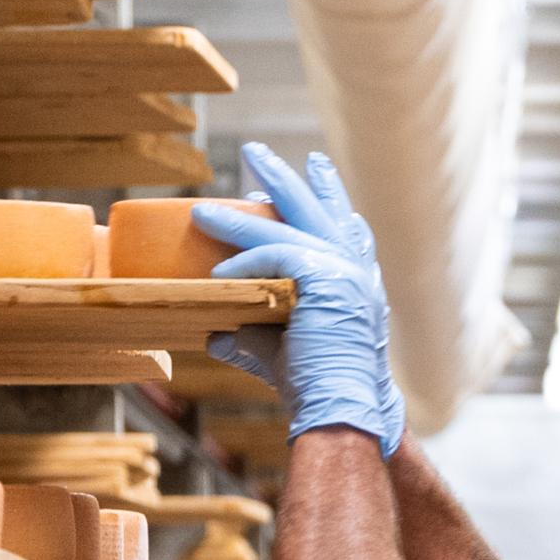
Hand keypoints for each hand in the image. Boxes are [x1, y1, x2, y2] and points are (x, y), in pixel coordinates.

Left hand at [197, 142, 401, 455]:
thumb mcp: (281, 352)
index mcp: (357, 284)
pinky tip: (217, 276)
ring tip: (202, 209)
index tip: (314, 173)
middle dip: (287, 178)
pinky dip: (242, 263)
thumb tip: (215, 335)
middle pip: (319, 209)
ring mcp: (344, 272)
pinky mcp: (324, 278)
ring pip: (289, 226)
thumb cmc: (316, 387)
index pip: (347, 230)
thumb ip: (252, 337)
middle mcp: (356, 272)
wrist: (340, 407)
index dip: (330, 200)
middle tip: (259, 152)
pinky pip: (274, 256)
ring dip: (241, 216)